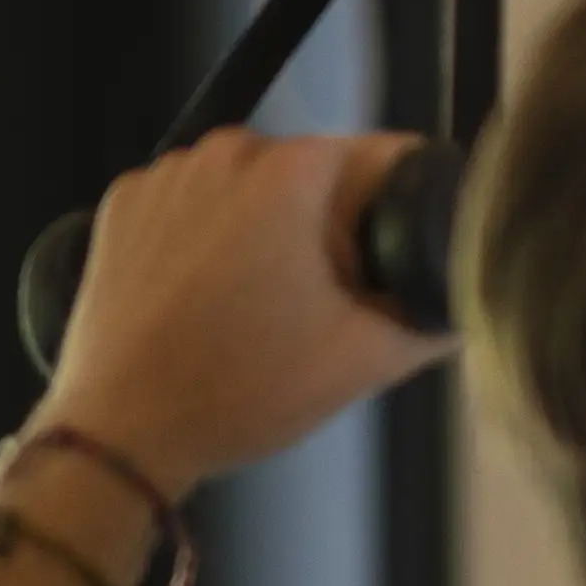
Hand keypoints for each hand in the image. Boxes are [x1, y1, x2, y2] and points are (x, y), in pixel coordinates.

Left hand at [48, 133, 448, 492]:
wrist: (124, 430)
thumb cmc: (240, 390)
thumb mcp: (365, 360)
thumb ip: (436, 318)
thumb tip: (463, 300)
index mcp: (290, 173)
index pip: (380, 156)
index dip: (399, 208)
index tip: (393, 257)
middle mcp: (223, 154)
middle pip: (311, 171)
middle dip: (329, 222)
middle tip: (325, 300)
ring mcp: (164, 176)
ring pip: (248, 185)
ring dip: (267, 227)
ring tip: (263, 304)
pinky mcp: (122, 204)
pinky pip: (192, 203)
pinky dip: (209, 236)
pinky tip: (211, 296)